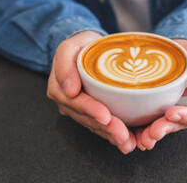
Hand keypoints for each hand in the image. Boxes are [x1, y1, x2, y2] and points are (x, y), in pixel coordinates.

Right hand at [47, 31, 135, 153]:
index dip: (90, 110)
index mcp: (59, 87)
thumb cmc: (80, 44)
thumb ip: (65, 62)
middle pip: (86, 118)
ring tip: (127, 141)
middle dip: (105, 128)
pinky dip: (112, 133)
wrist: (87, 47)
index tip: (106, 116)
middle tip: (123, 135)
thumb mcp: (70, 45)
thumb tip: (69, 89)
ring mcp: (78, 108)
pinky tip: (125, 140)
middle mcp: (67, 101)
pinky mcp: (90, 111)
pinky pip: (99, 125)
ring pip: (93, 125)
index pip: (75, 102)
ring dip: (110, 135)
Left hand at [135, 39, 186, 149]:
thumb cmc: (184, 52)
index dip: (186, 116)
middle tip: (153, 132)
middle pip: (177, 124)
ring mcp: (167, 111)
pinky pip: (147, 123)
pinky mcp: (152, 111)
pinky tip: (133, 135)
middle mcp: (184, 109)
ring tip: (142, 139)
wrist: (164, 52)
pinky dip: (140, 131)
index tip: (171, 113)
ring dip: (151, 134)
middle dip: (165, 129)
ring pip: (161, 127)